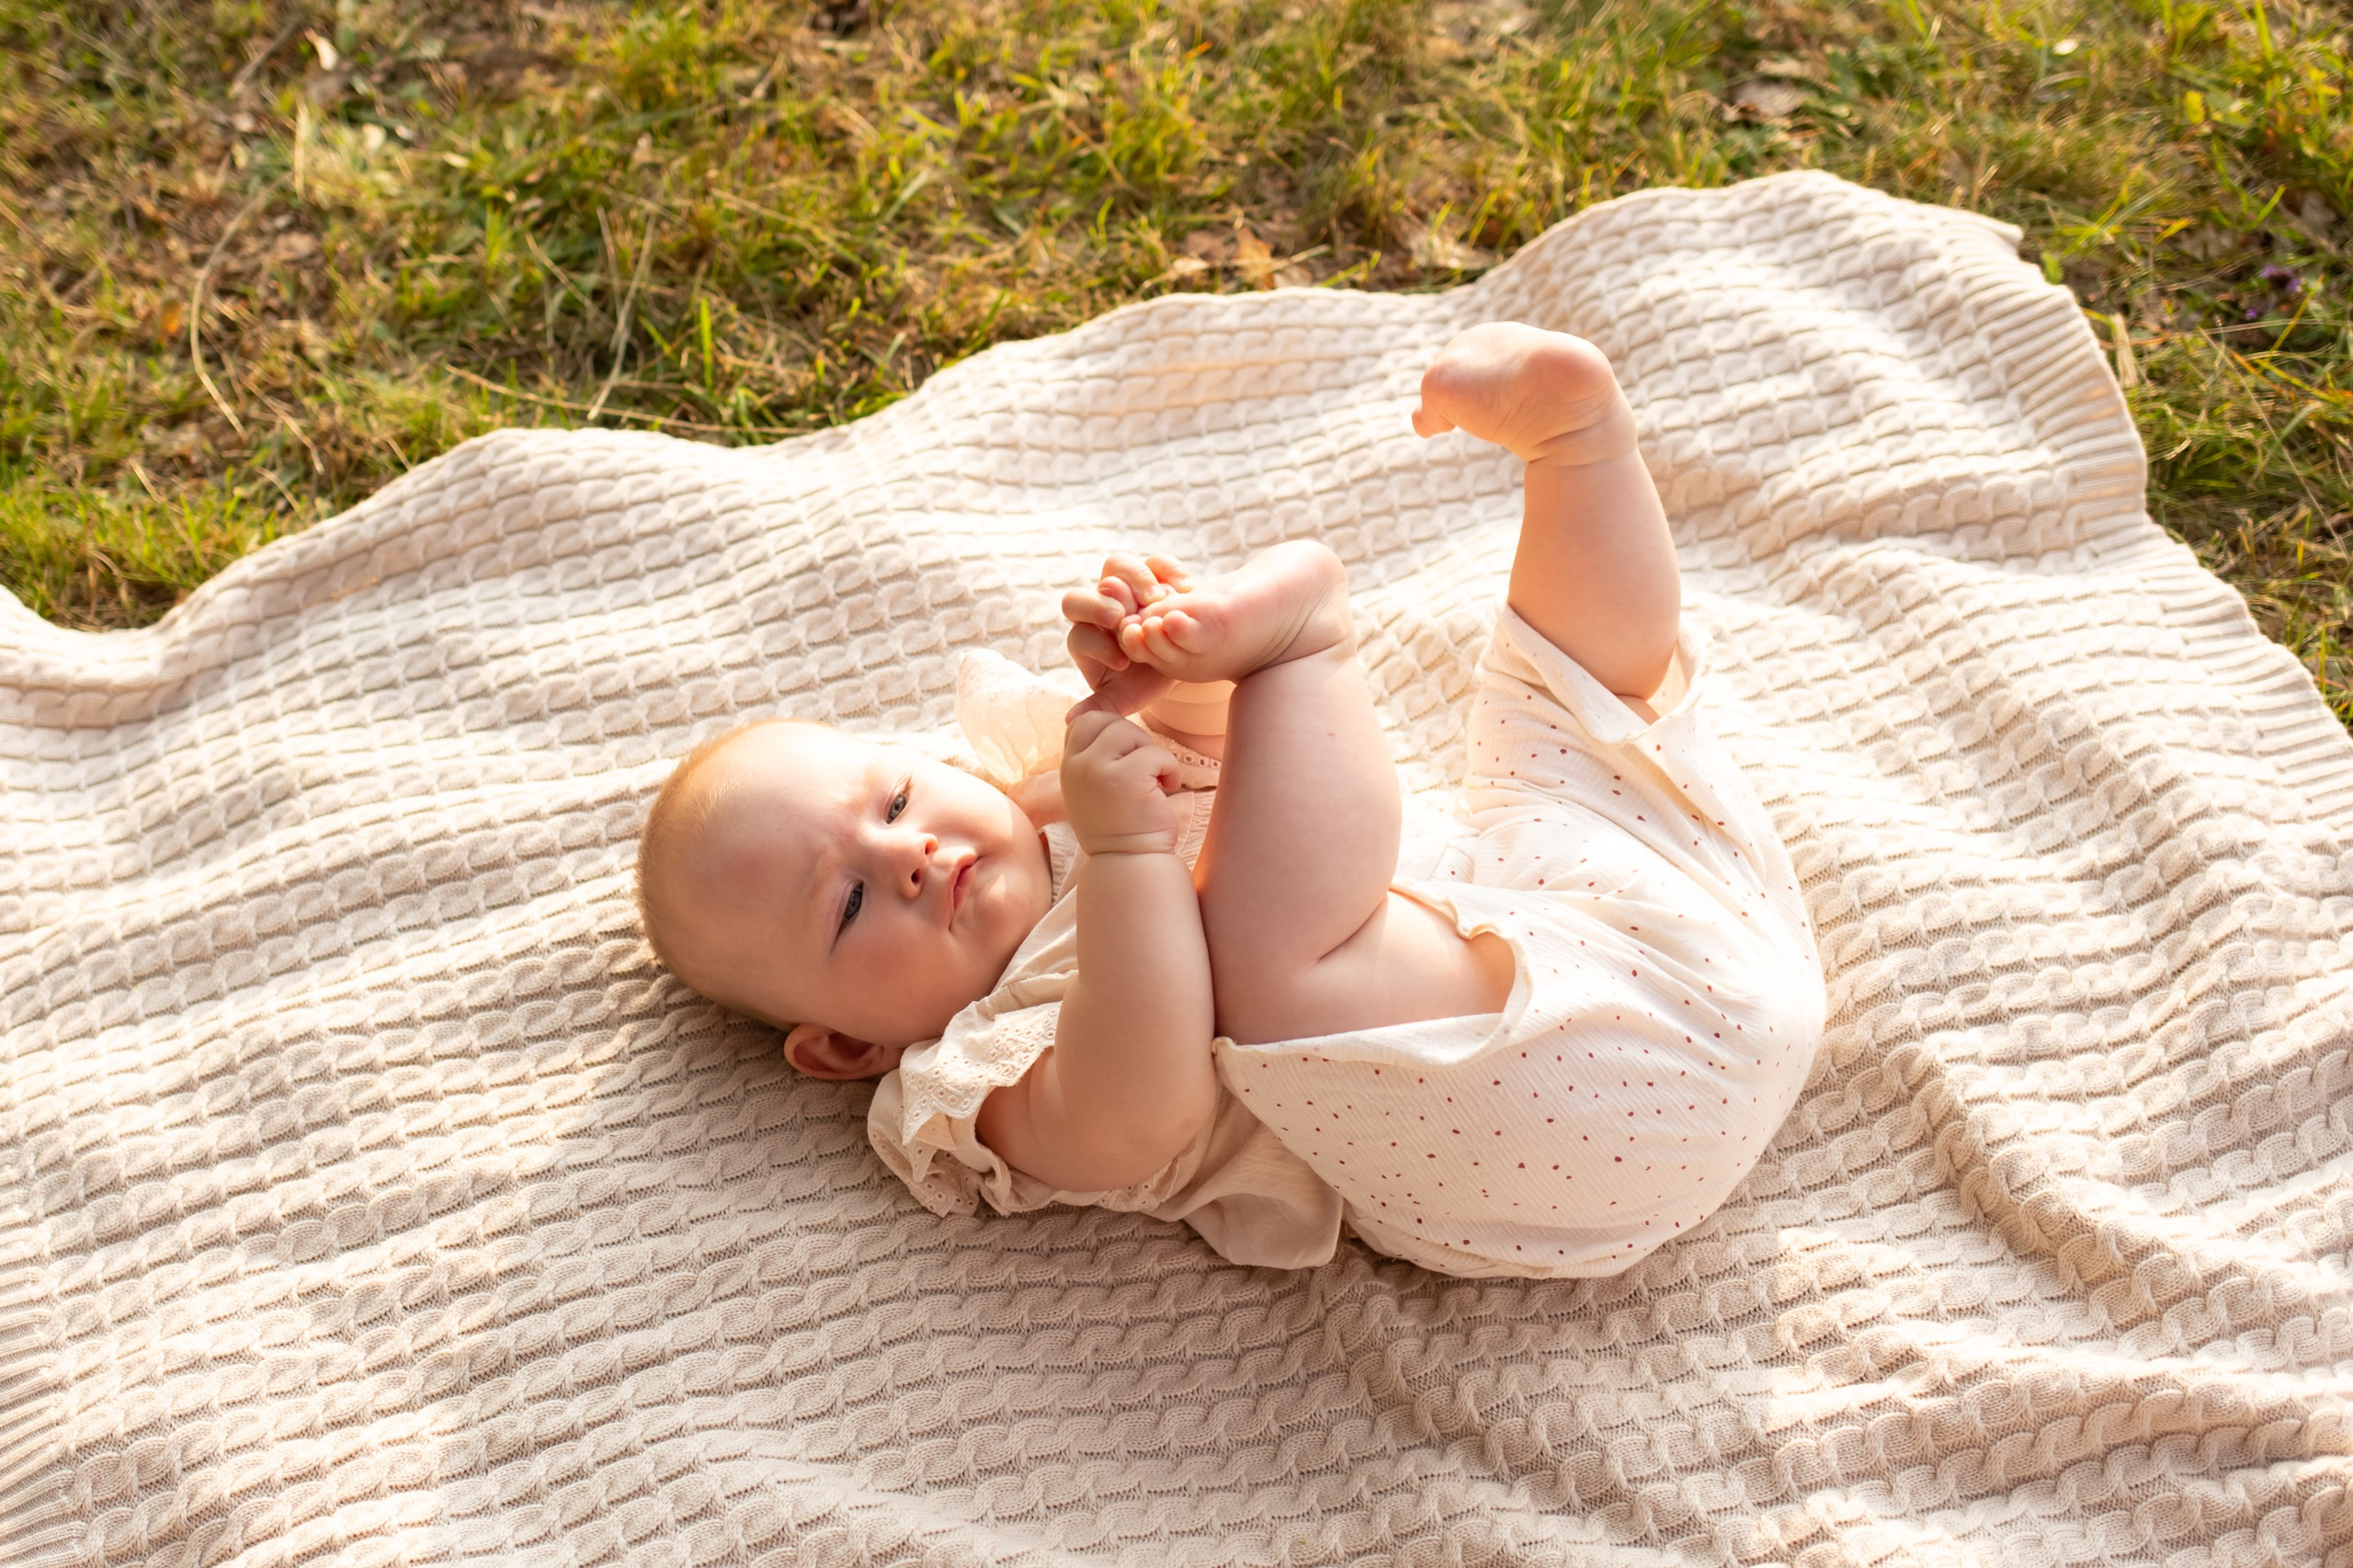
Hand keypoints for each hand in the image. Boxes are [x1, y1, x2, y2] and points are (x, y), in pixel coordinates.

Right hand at [1061, 709, 1179, 856]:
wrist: (1130, 865)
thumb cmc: (1121, 826)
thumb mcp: (1095, 787)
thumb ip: (1094, 757)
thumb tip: (1112, 719)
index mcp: (1069, 766)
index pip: (1083, 720)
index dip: (1111, 730)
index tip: (1127, 757)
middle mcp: (1076, 767)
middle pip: (1106, 720)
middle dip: (1132, 737)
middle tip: (1143, 768)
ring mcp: (1096, 772)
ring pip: (1129, 731)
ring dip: (1150, 752)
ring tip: (1154, 779)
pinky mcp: (1124, 781)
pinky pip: (1155, 753)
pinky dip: (1170, 768)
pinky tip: (1168, 787)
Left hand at [1063, 552, 1192, 715]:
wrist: (1178, 660)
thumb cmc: (1143, 680)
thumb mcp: (1125, 697)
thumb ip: (1103, 707)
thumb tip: (1074, 720)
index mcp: (1087, 638)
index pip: (1078, 635)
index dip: (1096, 644)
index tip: (1124, 661)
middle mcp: (1099, 607)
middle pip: (1082, 595)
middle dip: (1099, 604)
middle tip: (1122, 618)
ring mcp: (1125, 585)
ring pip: (1115, 567)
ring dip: (1134, 579)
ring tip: (1157, 600)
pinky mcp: (1154, 573)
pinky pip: (1155, 560)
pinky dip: (1168, 569)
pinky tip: (1185, 588)